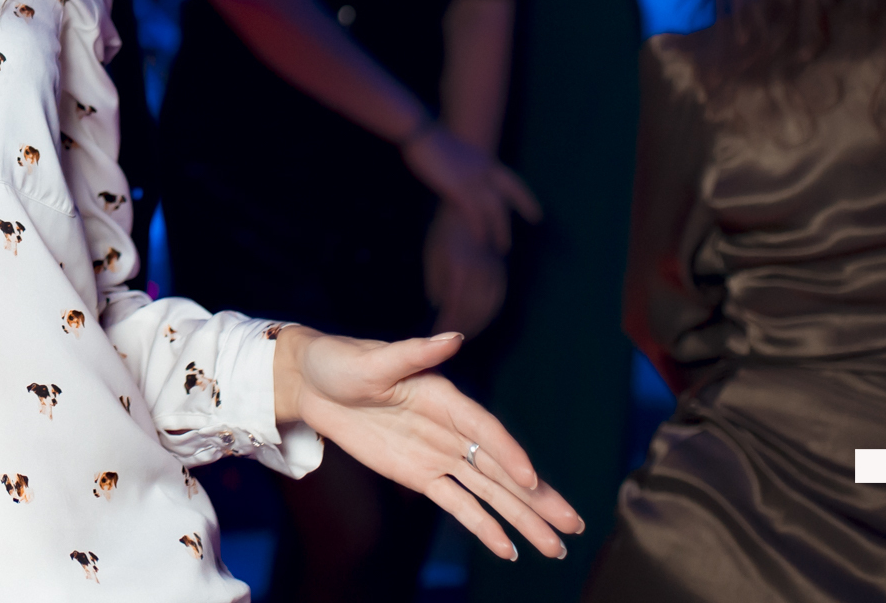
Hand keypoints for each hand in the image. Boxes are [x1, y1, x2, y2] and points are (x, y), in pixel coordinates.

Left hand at [274, 327, 583, 560]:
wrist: (314, 384)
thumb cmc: (343, 362)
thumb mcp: (375, 359)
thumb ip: (416, 353)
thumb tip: (452, 337)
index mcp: (446, 398)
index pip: (486, 431)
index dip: (510, 455)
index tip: (531, 481)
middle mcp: (452, 429)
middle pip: (501, 468)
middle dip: (537, 497)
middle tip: (572, 524)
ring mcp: (440, 455)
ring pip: (489, 492)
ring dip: (522, 518)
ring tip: (555, 545)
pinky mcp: (421, 475)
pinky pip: (457, 504)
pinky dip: (482, 526)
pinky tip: (507, 548)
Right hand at [401, 122, 538, 252]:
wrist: (418, 133)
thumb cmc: (427, 141)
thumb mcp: (452, 154)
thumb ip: (461, 167)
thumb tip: (460, 177)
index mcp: (482, 160)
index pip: (511, 181)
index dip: (524, 196)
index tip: (536, 212)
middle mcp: (482, 169)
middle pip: (509, 193)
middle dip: (524, 207)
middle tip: (535, 221)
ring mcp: (472, 179)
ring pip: (495, 209)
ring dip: (501, 229)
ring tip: (503, 247)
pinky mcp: (458, 188)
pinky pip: (475, 213)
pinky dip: (479, 228)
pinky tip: (481, 241)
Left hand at [424, 201, 506, 338]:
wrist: (474, 209)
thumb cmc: (446, 232)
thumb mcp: (434, 256)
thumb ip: (438, 283)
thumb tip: (441, 306)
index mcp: (460, 269)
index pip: (455, 306)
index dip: (447, 324)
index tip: (435, 335)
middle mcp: (481, 273)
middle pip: (475, 311)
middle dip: (463, 329)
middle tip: (449, 341)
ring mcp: (495, 272)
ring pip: (490, 307)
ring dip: (478, 324)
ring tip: (464, 335)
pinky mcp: (503, 271)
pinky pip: (499, 298)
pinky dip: (490, 313)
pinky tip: (481, 320)